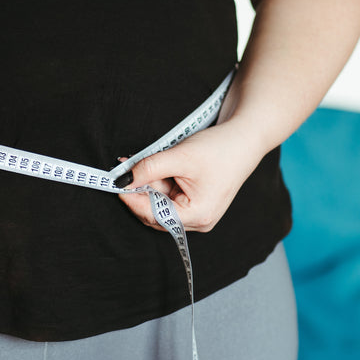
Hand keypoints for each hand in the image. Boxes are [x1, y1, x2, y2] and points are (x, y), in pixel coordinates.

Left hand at [118, 119, 266, 232]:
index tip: (114, 183)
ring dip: (148, 184)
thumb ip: (149, 168)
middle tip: (124, 168)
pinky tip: (153, 167)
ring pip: (160, 204)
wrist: (245, 138)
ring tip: (140, 162)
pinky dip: (159, 183)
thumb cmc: (220, 149)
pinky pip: (170, 197)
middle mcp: (199, 221)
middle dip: (139, 190)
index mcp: (198, 216)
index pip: (153, 215)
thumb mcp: (180, 156)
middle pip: (155, 212)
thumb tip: (123, 180)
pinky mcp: (197, 203)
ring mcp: (199, 214)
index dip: (131, 198)